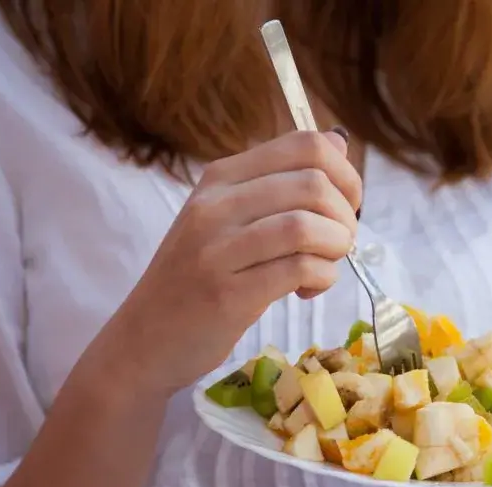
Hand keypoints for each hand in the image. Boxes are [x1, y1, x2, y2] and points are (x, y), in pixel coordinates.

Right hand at [88, 130, 361, 398]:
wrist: (144, 338)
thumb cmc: (197, 278)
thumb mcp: (231, 219)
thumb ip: (282, 183)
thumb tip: (339, 143)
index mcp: (221, 178)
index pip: (305, 145)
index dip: (344, 175)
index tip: (347, 207)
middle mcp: (215, 205)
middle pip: (313, 184)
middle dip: (345, 217)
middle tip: (338, 244)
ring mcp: (217, 249)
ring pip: (306, 225)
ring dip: (335, 247)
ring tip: (324, 266)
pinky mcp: (227, 293)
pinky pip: (298, 269)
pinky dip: (321, 278)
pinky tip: (307, 290)